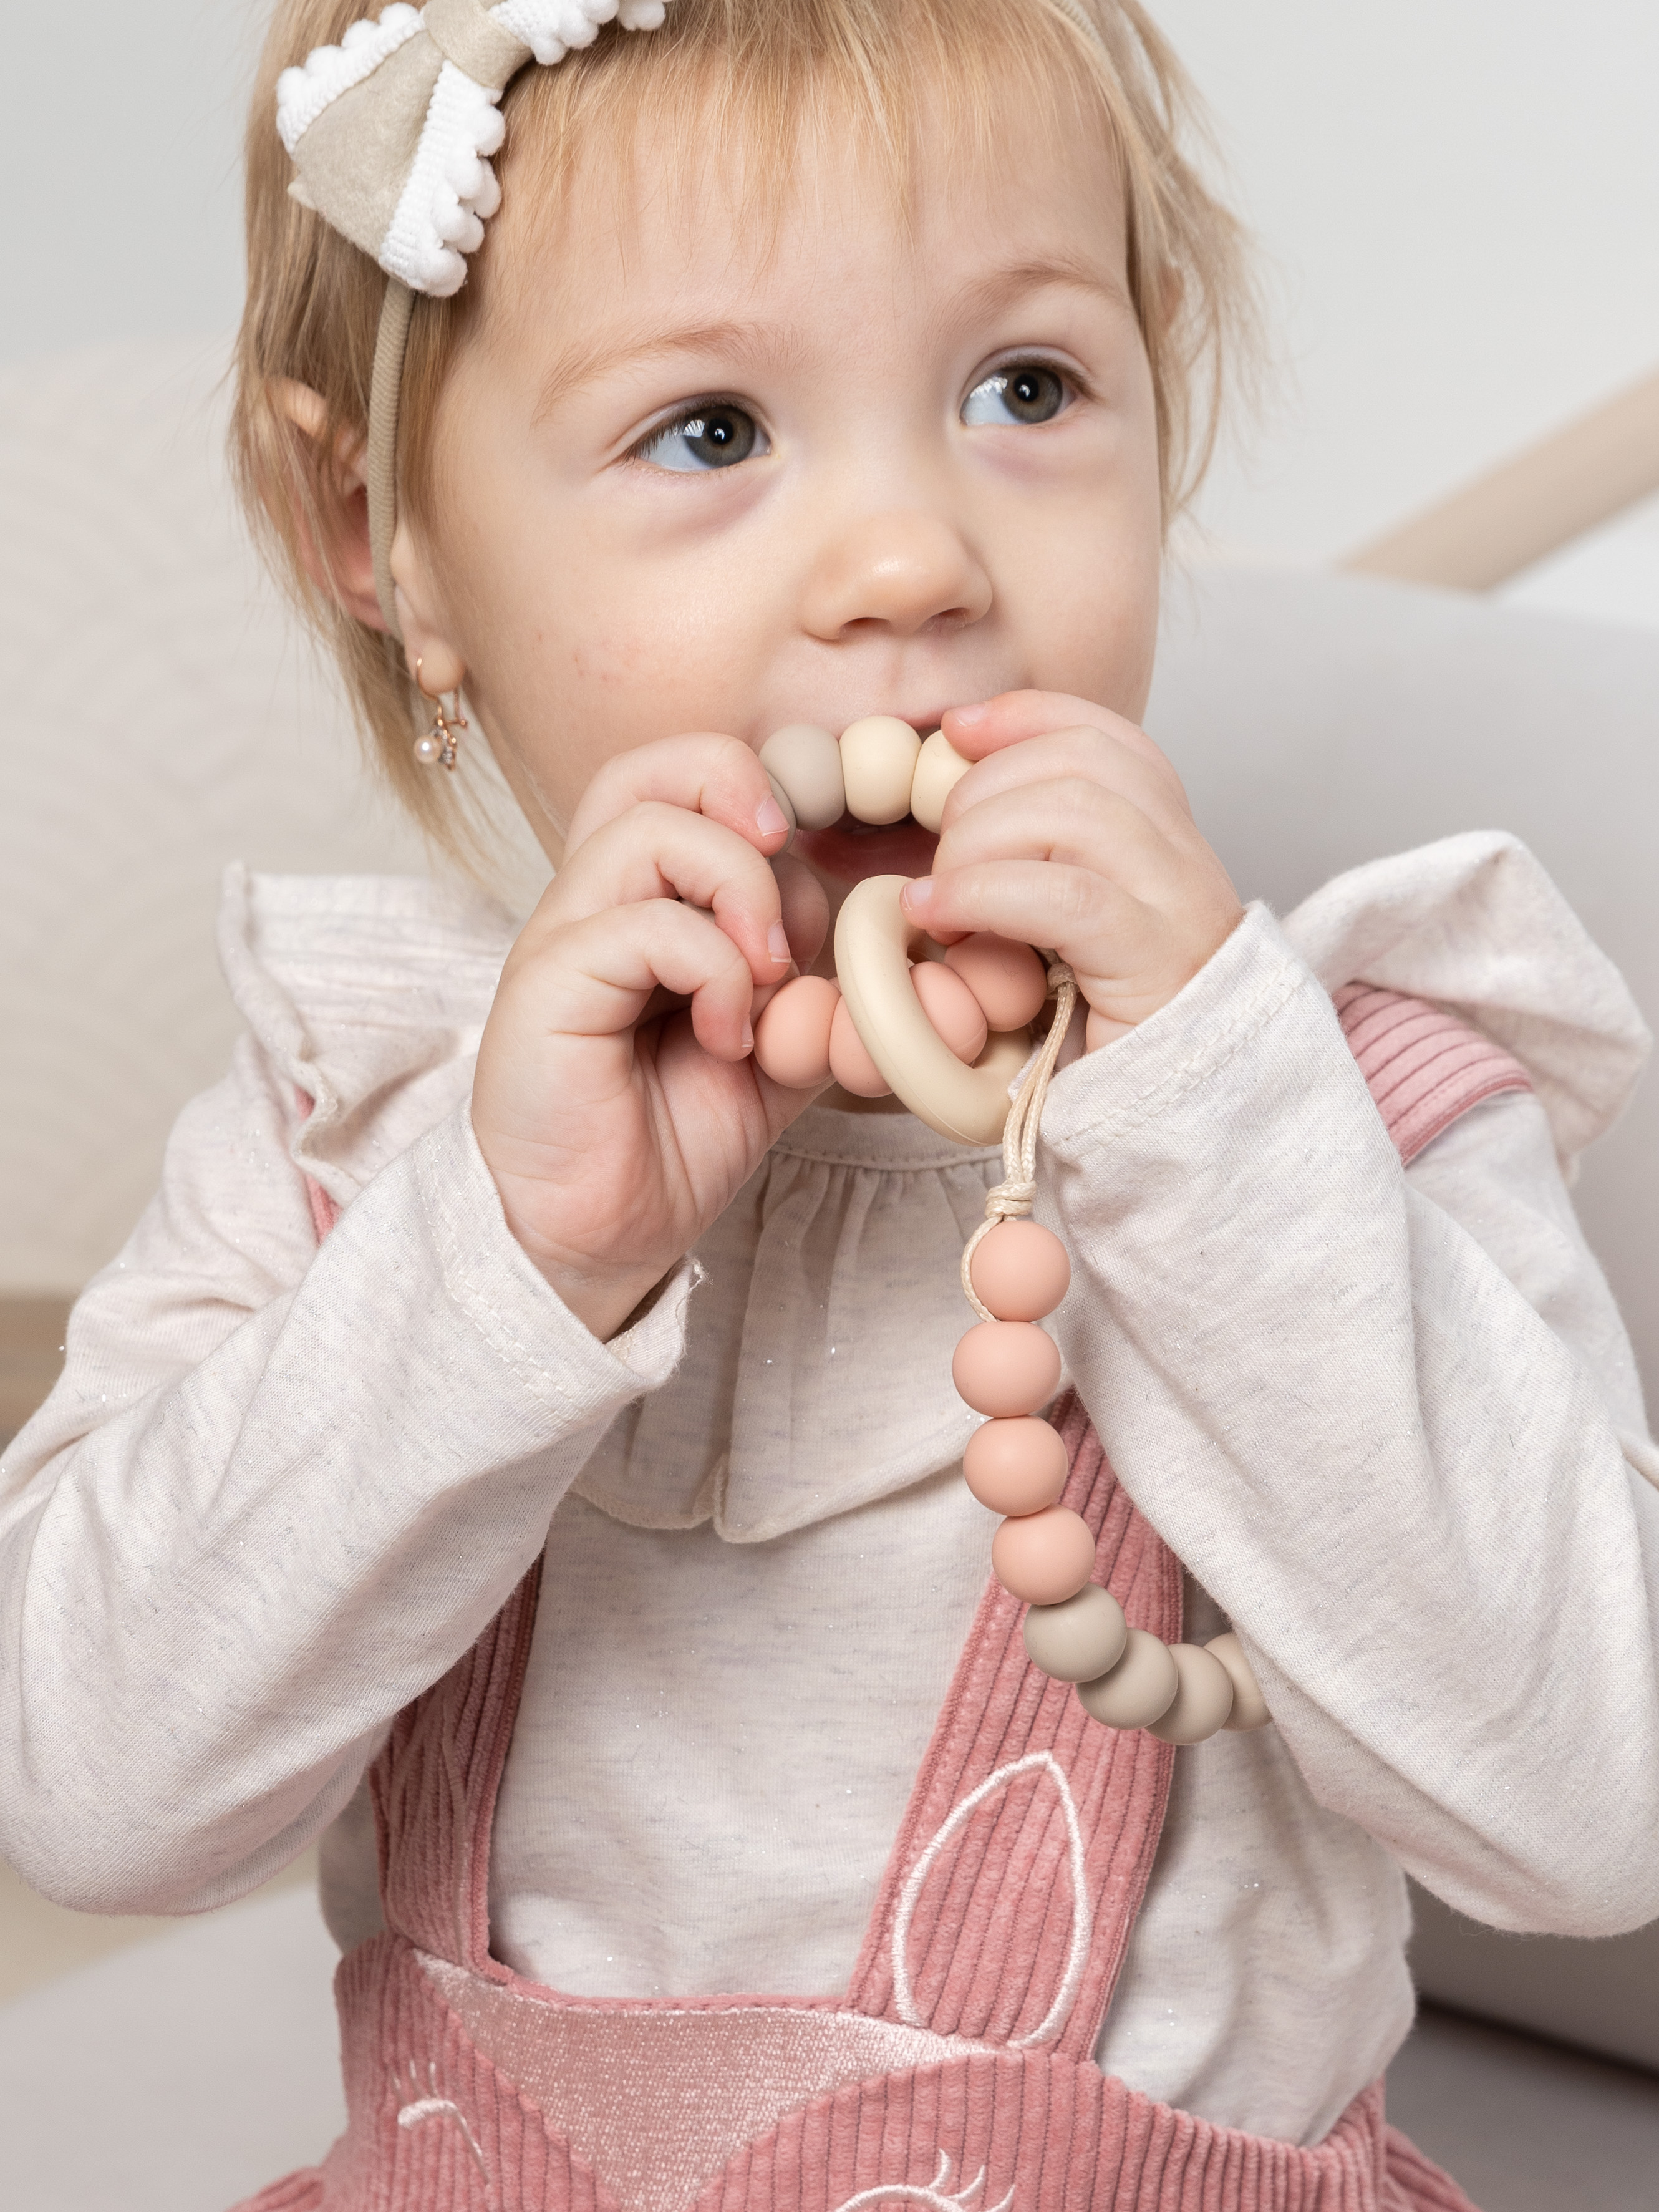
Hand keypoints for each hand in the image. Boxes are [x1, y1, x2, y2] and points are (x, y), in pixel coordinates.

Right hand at [472, 737, 829, 1339]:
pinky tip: (727, 1037)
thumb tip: (898, 947)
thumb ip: (822, 986)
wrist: (606, 1233)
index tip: (812, 864)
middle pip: (652, 765)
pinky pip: (646, 925)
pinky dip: (715, 974)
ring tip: (766, 978)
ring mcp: (563, 935)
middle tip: (788, 873)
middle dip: (743, 796)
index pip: (683, 776)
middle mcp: (593, 899)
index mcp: (642, 897)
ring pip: (653, 829)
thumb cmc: (674, 1137)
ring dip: (742, 894)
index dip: (760, 791)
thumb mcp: (780, 1049)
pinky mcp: (545, 984)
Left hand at [901, 691, 1241, 1049]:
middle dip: (985, 790)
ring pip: (1074, 812)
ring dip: (979, 843)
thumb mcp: (1061, 930)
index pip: (1106, 735)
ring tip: (939, 899)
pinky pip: (1065, 895)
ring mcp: (1178, 907)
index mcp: (1166, 839)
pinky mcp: (1156, 961)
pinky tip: (939, 916)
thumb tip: (949, 806)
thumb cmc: (1098, 1031)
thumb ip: (1031, 865)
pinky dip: (984, 894)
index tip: (957, 730)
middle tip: (940, 858)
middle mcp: (1184, 859)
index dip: (1026, 717)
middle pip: (1080, 763)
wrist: (1175, 1119)